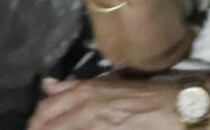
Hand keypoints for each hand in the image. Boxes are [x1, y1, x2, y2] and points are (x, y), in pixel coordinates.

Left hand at [31, 75, 189, 129]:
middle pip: (46, 127)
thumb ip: (73, 87)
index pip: (43, 112)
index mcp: (83, 93)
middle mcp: (85, 109)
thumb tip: (47, 85)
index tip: (35, 129)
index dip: (35, 124)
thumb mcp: (107, 84)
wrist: (174, 109)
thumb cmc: (143, 95)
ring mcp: (96, 126)